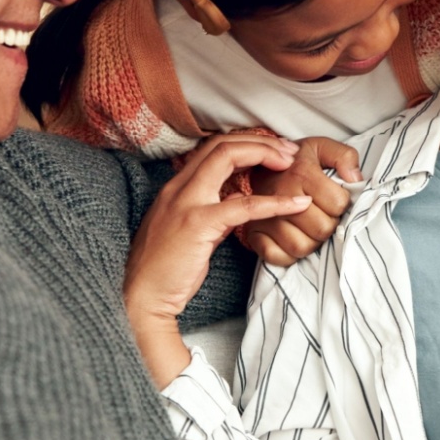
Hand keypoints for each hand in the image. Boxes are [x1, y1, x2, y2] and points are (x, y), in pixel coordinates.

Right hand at [125, 138, 311, 385]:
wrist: (143, 297)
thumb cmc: (166, 268)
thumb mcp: (190, 230)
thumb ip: (214, 210)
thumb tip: (239, 196)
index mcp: (176, 187)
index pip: (212, 147)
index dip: (246, 143)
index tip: (273, 152)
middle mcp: (178, 187)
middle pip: (222, 144)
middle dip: (259, 141)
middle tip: (289, 151)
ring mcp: (187, 202)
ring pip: (228, 157)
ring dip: (265, 155)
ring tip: (293, 163)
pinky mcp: (198, 224)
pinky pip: (244, 205)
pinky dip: (275, 201)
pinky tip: (297, 204)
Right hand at [242, 136, 360, 265]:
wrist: (261, 165)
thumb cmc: (297, 161)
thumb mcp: (322, 148)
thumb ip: (345, 156)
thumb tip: (354, 179)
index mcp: (301, 173)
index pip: (338, 204)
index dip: (342, 203)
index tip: (334, 198)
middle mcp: (282, 196)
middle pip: (322, 229)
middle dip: (330, 224)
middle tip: (324, 214)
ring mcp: (266, 217)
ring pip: (302, 247)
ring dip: (313, 242)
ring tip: (311, 227)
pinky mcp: (254, 233)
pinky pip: (277, 257)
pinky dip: (290, 255)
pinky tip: (295, 238)